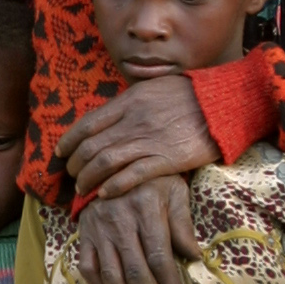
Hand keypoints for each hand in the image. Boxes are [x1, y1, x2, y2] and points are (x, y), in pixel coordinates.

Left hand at [56, 76, 216, 199]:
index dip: (69, 141)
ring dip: (89, 178)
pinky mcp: (167, 159)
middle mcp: (134, 121)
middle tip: (71, 176)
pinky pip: (132, 175)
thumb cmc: (190, 95)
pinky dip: (114, 186)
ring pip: (105, 162)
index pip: (87, 124)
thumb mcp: (153, 89)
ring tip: (83, 189)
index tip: (61, 152)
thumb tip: (108, 116)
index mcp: (129, 102)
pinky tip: (105, 194)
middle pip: (91, 146)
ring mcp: (149, 140)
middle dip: (75, 165)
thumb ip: (130, 103)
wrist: (223, 103)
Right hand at [77, 182, 199, 283]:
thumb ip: (183, 223)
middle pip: (137, 273)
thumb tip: (194, 257)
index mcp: (146, 210)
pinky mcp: (84, 236)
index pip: (159, 257)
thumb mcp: (174, 191)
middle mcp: (120, 222)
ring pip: (112, 277)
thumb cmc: (151, 179)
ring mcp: (98, 230)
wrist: (111, 162)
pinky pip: (89, 269)